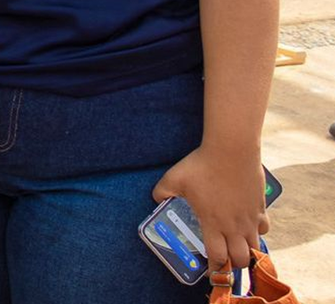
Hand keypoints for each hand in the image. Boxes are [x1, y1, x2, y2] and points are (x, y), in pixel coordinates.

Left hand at [153, 146, 269, 270]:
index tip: (211, 270)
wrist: (231, 150)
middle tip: (226, 261)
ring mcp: (250, 218)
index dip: (215, 268)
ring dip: (248, 251)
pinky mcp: (260, 207)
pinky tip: (249, 226)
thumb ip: (162, 192)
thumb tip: (156, 199)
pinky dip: (258, 232)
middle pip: (241, 260)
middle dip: (233, 265)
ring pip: (256, 247)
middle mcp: (234, 226)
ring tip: (238, 248)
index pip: (218, 258)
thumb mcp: (173, 178)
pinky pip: (264, 228)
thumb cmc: (201, 165)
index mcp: (213, 223)